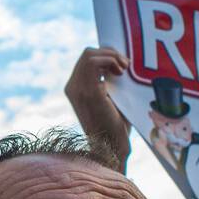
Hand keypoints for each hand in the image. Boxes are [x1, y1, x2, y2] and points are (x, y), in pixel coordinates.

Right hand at [65, 47, 130, 170]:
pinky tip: (121, 72)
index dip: (106, 55)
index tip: (122, 66)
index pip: (86, 59)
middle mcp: (72, 87)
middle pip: (87, 53)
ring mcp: (78, 89)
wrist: (113, 146)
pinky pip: (94, 63)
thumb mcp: (110, 96)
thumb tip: (118, 58)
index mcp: (75, 88)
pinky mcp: (89, 92)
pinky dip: (111, 61)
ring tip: (124, 68)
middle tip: (125, 65)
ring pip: (90, 54)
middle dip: (110, 52)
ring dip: (111, 56)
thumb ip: (108, 78)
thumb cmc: (116, 123)